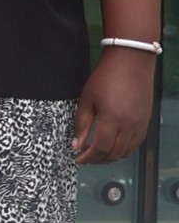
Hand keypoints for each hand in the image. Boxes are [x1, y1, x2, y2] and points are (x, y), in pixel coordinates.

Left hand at [76, 46, 154, 164]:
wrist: (131, 62)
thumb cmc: (105, 78)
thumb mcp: (87, 99)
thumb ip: (82, 124)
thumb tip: (76, 145)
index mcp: (112, 120)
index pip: (101, 148)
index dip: (88, 158)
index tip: (78, 159)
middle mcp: (129, 125)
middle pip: (114, 153)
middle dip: (98, 160)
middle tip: (86, 159)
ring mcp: (140, 124)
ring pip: (127, 151)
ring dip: (111, 157)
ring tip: (98, 155)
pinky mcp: (146, 121)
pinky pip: (136, 143)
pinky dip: (125, 149)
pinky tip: (114, 147)